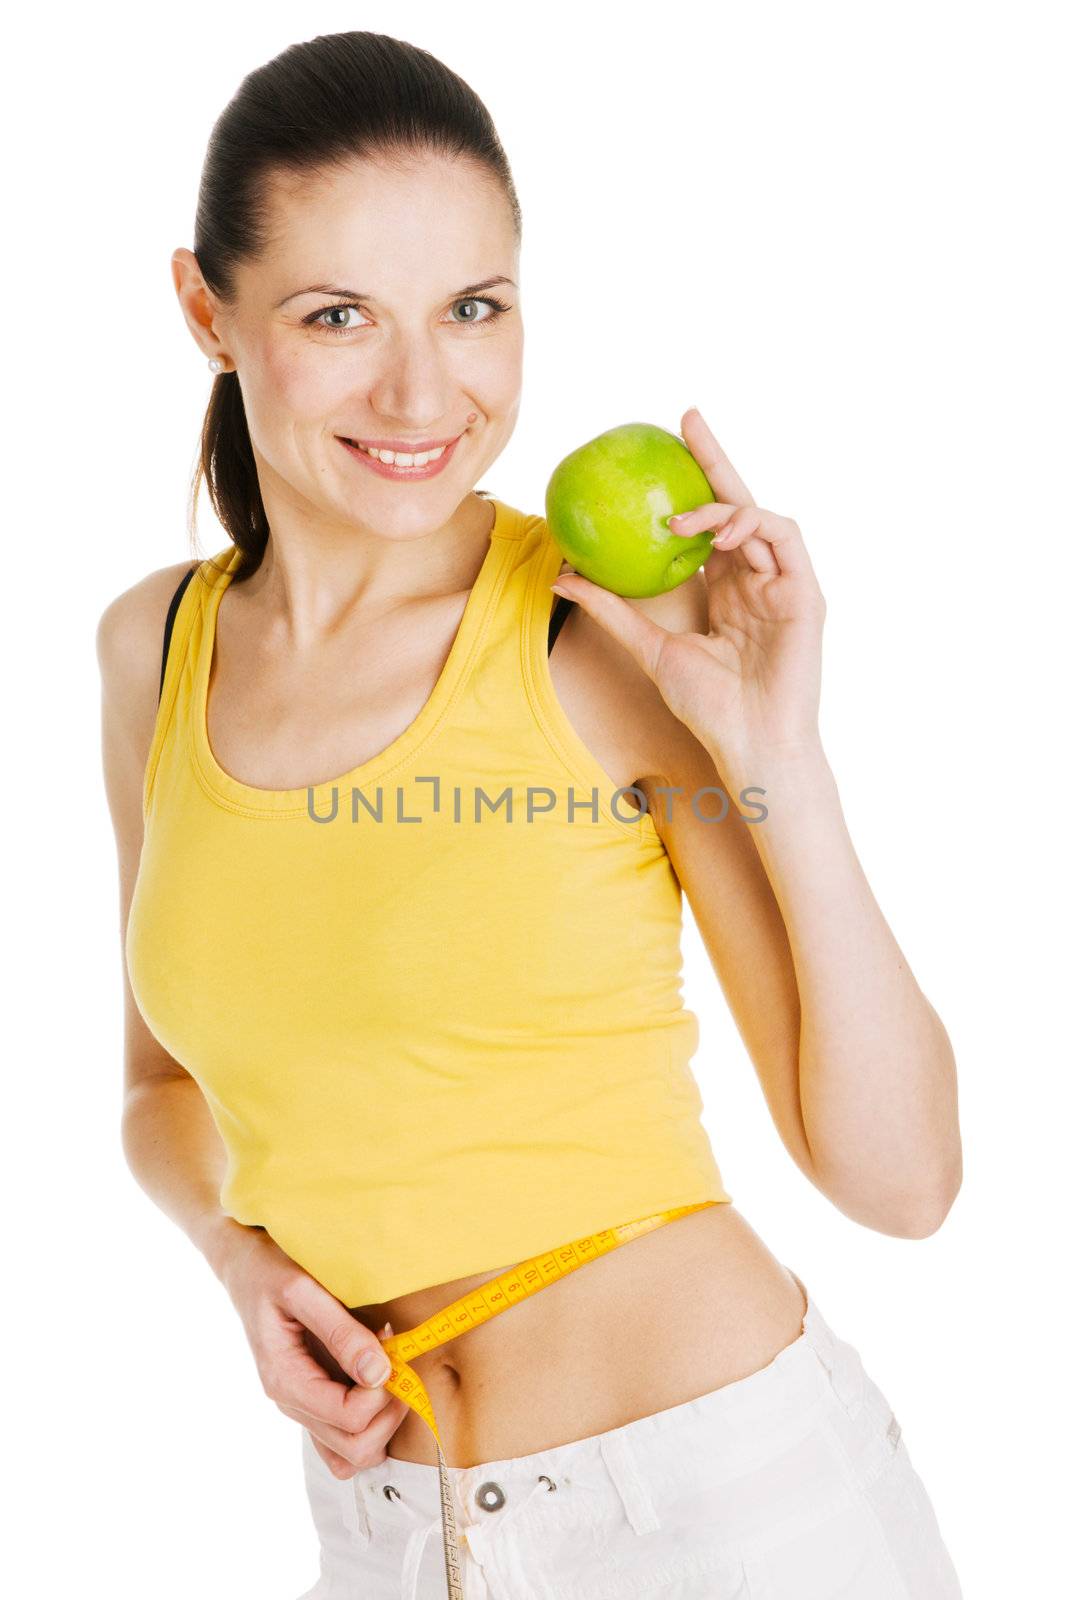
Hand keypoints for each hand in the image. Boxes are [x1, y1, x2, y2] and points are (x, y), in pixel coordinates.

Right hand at [219, 1227, 406, 1479]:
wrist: (246, 1267)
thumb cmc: (271, 1270)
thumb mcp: (302, 1289)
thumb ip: (341, 1332)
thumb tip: (379, 1372)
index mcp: (286, 1380)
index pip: (349, 1417)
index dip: (381, 1392)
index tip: (391, 1349)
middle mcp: (292, 1403)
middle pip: (355, 1447)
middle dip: (389, 1411)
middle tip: (399, 1365)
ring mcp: (302, 1405)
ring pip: (353, 1453)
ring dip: (383, 1422)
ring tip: (391, 1375)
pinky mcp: (313, 1398)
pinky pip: (343, 1441)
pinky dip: (369, 1425)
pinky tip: (377, 1385)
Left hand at [550, 407, 826, 761]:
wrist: (750, 741)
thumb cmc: (706, 706)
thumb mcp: (649, 648)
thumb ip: (612, 609)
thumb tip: (561, 577)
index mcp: (724, 586)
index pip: (706, 522)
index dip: (690, 480)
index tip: (661, 442)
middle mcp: (755, 577)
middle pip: (736, 503)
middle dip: (714, 457)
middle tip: (686, 419)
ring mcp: (783, 583)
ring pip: (759, 516)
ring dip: (723, 506)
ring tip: (683, 519)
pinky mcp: (806, 593)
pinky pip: (785, 538)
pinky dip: (755, 525)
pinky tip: (724, 532)